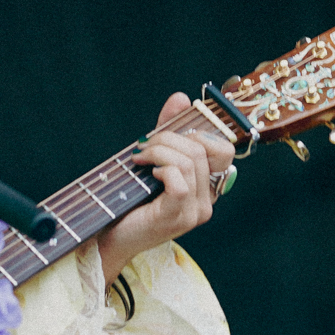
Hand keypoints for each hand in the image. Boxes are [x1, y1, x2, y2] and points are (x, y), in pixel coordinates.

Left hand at [96, 91, 234, 286]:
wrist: (109, 236)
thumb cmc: (129, 200)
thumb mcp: (152, 160)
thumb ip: (168, 131)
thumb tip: (181, 98)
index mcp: (206, 187)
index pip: (224, 150)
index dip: (200, 133)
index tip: (170, 135)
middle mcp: (207, 201)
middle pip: (202, 150)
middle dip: (168, 138)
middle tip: (143, 146)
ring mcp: (195, 212)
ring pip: (190, 162)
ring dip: (159, 151)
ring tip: (138, 158)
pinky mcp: (177, 217)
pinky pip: (180, 181)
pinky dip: (161, 168)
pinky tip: (147, 173)